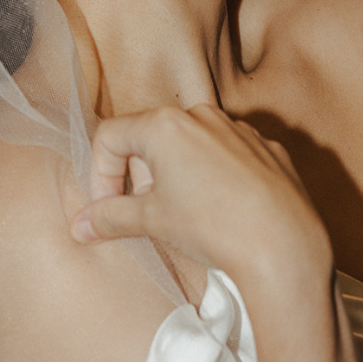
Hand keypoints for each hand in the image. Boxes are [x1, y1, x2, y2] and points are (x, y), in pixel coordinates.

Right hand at [70, 104, 330, 292]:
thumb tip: (79, 226)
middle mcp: (202, 116)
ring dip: (178, 176)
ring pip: (192, 146)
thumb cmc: (211, 226)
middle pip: (151, 138)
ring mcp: (240, 130)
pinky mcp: (268, 149)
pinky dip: (216, 179)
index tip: (108, 210)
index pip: (110, 137)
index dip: (100, 175)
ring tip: (187, 216)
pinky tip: (224, 212)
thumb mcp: (152, 221)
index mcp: (165, 125)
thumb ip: (111, 217)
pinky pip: (229, 158)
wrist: (282, 245)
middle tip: (147, 215)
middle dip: (140, 176)